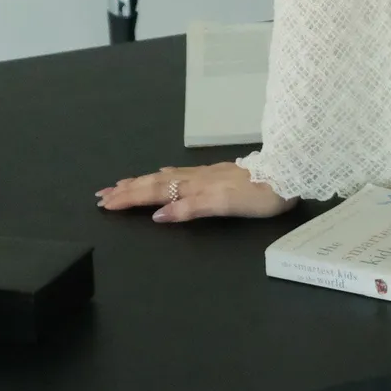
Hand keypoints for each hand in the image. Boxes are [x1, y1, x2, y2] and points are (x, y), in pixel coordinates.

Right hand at [94, 162, 299, 222]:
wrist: (287, 175)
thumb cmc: (258, 196)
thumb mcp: (223, 205)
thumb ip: (190, 208)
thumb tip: (157, 215)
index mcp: (195, 187)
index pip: (155, 193)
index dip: (130, 198)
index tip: (106, 202)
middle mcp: (197, 178)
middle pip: (156, 183)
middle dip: (128, 189)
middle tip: (103, 194)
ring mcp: (207, 175)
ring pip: (166, 177)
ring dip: (142, 182)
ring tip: (124, 184)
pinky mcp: (217, 174)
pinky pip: (182, 174)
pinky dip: (165, 177)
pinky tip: (165, 175)